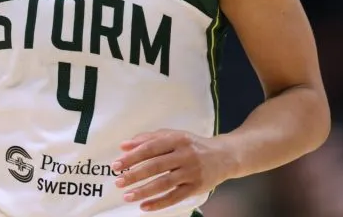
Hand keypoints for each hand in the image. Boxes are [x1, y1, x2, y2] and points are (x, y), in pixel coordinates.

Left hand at [111, 129, 235, 211]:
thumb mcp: (174, 135)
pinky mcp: (197, 187)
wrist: (225, 156)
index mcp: (178, 139)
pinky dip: (159, 203)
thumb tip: (124, 146)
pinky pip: (175, 197)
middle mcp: (185, 155)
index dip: (132, 156)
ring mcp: (192, 172)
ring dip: (144, 191)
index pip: (151, 148)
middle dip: (134, 174)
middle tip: (118, 182)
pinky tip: (144, 207)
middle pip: (156, 166)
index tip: (116, 164)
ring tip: (127, 196)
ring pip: (164, 183)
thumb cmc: (193, 145)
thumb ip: (148, 138)